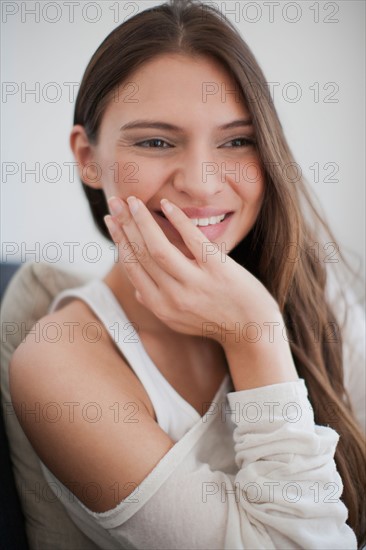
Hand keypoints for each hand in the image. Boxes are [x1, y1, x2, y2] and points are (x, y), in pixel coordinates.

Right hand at [104, 196, 282, 351]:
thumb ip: (157, 306)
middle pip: (141, 255)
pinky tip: (167, 205)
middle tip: (114, 202)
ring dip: (142, 222)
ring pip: (159, 248)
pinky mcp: (217, 270)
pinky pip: (192, 240)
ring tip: (132, 200)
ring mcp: (195, 283)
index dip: (119, 242)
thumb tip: (137, 291)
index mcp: (161, 307)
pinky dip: (178, 220)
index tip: (111, 221)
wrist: (252, 331)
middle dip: (123, 226)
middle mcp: (173, 297)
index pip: (133, 268)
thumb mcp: (180, 322)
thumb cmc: (217, 323)